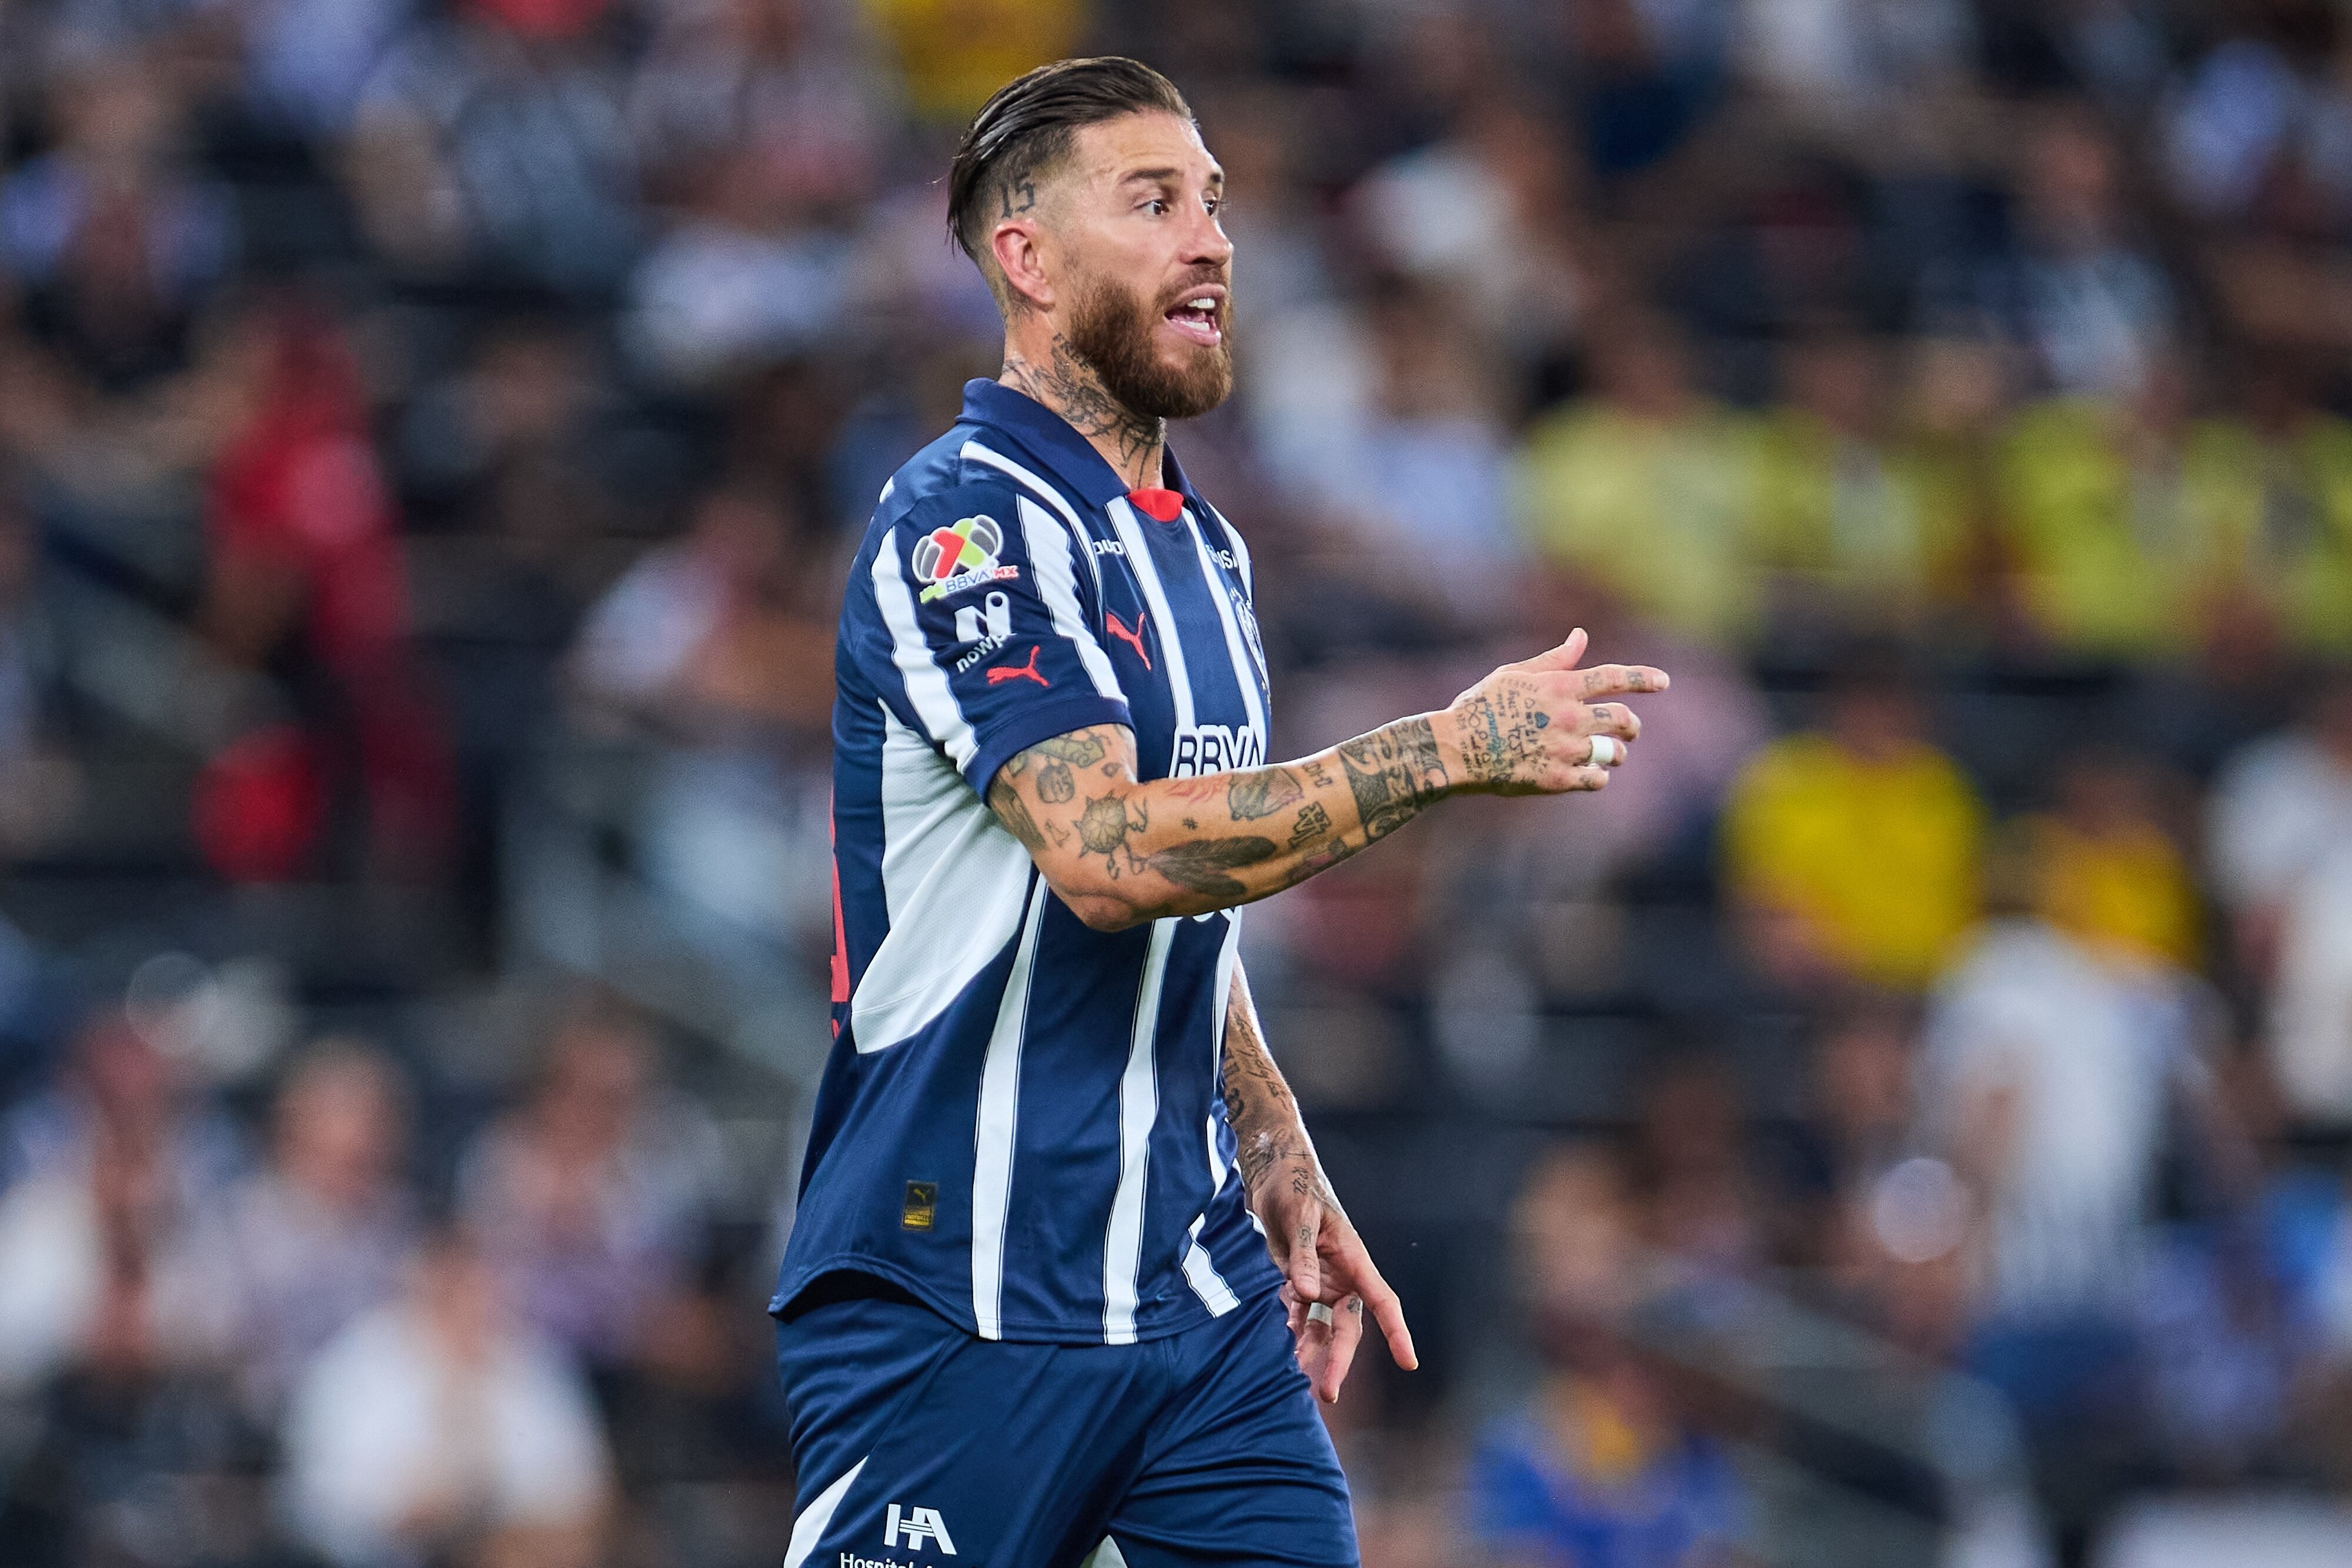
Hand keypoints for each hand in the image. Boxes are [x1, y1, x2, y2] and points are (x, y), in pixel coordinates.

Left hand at [1252, 1162, 1415, 1402]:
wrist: (1272, 1173)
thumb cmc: (1294, 1186)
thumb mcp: (1299, 1216)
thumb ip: (1303, 1254)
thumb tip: (1307, 1294)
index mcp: (1353, 1258)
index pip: (1382, 1300)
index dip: (1397, 1331)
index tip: (1409, 1362)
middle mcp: (1341, 1276)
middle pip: (1348, 1327)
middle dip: (1338, 1360)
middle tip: (1327, 1393)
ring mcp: (1320, 1282)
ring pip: (1322, 1328)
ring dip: (1310, 1351)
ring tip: (1291, 1374)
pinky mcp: (1297, 1282)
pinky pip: (1297, 1316)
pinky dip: (1290, 1331)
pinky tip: (1277, 1345)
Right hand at [1442, 628, 1668, 795]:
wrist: (1455, 748)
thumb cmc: (1479, 706)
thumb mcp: (1514, 673)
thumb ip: (1554, 660)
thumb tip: (1581, 636)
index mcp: (1559, 687)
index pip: (1613, 678)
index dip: (1642, 678)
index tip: (1664, 682)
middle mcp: (1567, 717)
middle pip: (1624, 720)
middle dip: (1633, 725)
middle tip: (1631, 729)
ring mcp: (1564, 750)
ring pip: (1614, 752)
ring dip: (1616, 752)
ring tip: (1607, 754)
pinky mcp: (1556, 780)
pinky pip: (1597, 780)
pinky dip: (1598, 777)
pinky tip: (1589, 774)